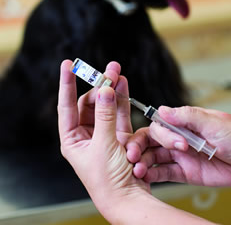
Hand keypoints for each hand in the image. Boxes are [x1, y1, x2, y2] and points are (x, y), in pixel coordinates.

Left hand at [58, 60, 148, 221]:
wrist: (128, 199)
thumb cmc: (108, 180)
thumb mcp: (104, 145)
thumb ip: (105, 116)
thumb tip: (104, 90)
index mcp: (73, 139)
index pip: (66, 105)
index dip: (67, 84)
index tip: (67, 65)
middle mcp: (87, 135)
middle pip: (89, 102)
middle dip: (98, 85)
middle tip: (108, 70)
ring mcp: (104, 134)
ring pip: (105, 105)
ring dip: (111, 88)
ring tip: (116, 71)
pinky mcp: (121, 136)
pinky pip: (120, 112)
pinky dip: (122, 99)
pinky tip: (123, 85)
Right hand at [127, 106, 230, 186]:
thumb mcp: (213, 122)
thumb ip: (187, 116)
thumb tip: (163, 110)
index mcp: (185, 122)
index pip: (160, 124)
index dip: (160, 134)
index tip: (176, 143)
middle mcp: (179, 137)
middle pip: (151, 140)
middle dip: (140, 146)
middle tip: (134, 155)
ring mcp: (181, 155)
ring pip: (154, 156)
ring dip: (143, 161)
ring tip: (137, 169)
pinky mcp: (186, 172)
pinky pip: (165, 173)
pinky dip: (153, 174)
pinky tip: (145, 175)